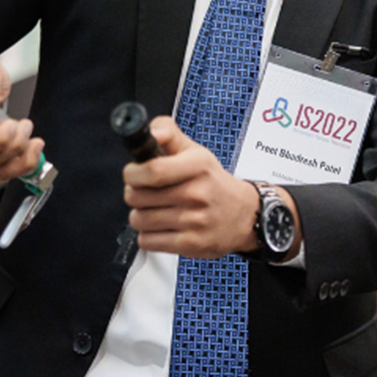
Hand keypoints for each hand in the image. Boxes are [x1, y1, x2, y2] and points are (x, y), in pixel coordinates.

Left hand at [122, 116, 267, 258]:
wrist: (243, 215)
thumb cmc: (213, 183)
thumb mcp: (195, 152)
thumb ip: (169, 134)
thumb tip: (151, 132)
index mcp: (197, 166)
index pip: (152, 171)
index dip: (133, 173)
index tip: (133, 173)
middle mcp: (196, 194)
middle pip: (138, 197)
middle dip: (134, 194)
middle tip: (145, 192)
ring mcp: (194, 221)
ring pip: (139, 220)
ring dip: (140, 216)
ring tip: (154, 210)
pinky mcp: (190, 244)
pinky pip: (148, 241)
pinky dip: (148, 235)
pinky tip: (161, 227)